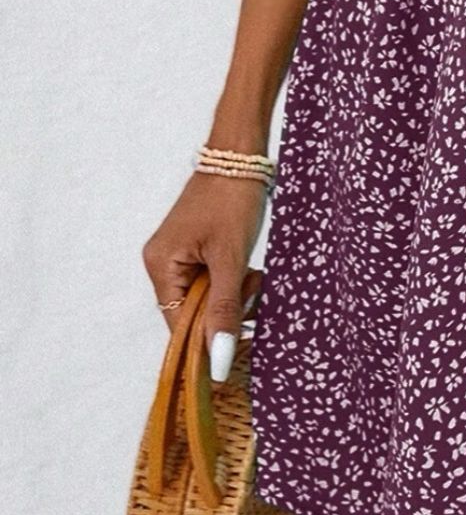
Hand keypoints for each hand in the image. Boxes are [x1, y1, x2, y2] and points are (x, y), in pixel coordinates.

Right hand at [142, 172, 267, 380]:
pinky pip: (214, 279)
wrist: (242, 154)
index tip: (237, 349)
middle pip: (193, 311)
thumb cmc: (233, 200)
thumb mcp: (231, 259)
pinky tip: (251, 269)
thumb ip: (224, 309)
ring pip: (208, 296)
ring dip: (235, 294)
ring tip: (254, 275)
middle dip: (227, 309)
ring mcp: (180, 254)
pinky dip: (234, 280)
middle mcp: (163, 263)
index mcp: (161, 266)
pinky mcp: (198, 247)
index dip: (206, 339)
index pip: (178, 324)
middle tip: (253, 288)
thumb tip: (217, 360)